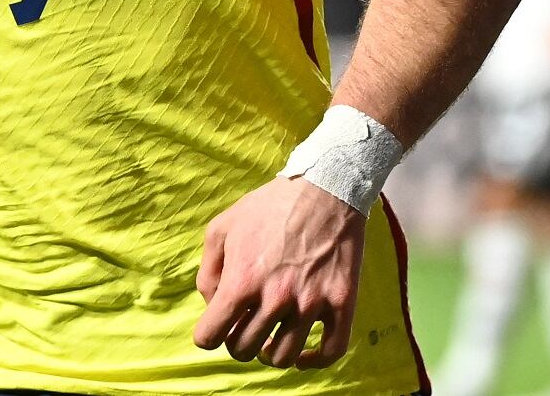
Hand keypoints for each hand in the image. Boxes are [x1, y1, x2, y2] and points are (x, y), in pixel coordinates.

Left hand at [195, 176, 367, 367]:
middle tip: (245, 326)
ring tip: (270, 336)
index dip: (208, 336)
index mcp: (242, 280)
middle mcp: (275, 297)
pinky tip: (303, 353)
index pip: (211, 336)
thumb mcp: (222, 226)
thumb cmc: (269, 206)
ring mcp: (311, 303)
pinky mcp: (341, 303)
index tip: (215, 329)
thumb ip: (208, 270)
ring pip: (282, 357)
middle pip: (244, 350)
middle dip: (238, 342)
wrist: (324, 188)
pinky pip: (330, 352)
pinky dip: (313, 362)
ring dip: (270, 352)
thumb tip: (212, 304)